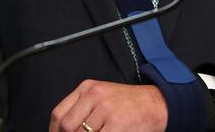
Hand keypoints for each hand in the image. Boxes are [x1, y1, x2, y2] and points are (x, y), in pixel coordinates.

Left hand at [49, 79, 167, 131]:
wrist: (155, 104)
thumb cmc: (127, 104)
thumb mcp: (101, 98)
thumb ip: (81, 111)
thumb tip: (63, 131)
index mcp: (87, 88)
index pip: (58, 115)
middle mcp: (94, 95)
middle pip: (66, 127)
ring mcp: (106, 109)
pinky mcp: (117, 125)